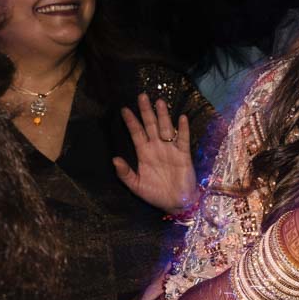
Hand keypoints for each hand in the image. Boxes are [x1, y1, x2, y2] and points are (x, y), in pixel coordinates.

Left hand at [115, 94, 198, 212]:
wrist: (176, 203)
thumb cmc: (156, 194)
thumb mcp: (136, 186)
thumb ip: (125, 173)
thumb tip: (114, 159)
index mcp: (144, 153)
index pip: (136, 133)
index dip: (131, 122)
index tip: (124, 110)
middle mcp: (157, 147)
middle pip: (151, 125)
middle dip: (146, 111)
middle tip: (142, 96)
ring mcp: (171, 149)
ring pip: (166, 128)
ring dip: (163, 115)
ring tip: (159, 102)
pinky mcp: (184, 154)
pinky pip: (183, 139)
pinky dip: (183, 129)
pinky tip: (181, 118)